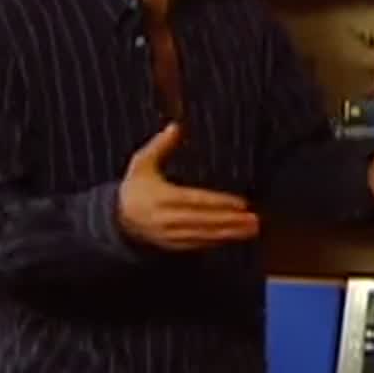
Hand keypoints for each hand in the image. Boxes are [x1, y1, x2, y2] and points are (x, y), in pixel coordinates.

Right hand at [118, 123, 260, 250]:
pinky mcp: (174, 246)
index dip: (219, 203)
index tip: (241, 203)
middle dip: (231, 221)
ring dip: (230, 234)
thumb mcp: (142, 163)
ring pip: (204, 236)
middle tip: (255, 219)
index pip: (195, 201)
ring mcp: (170, 235)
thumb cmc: (136, 187)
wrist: (118, 220)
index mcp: (160, 198)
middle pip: (204, 221)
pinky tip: (235, 236)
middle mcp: (166, 219)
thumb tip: (176, 126)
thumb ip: (160, 145)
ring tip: (252, 229)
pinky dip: (218, 242)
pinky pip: (199, 245)